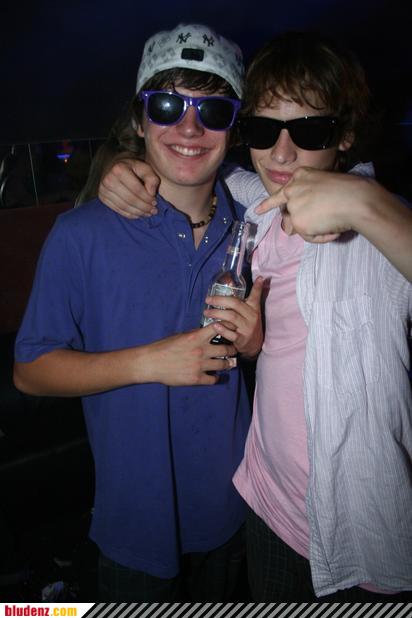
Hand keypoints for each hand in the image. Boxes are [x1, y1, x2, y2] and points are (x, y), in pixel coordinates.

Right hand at [98, 158, 160, 218]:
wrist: (113, 165)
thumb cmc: (132, 167)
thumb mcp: (144, 167)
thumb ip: (151, 178)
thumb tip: (151, 194)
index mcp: (119, 169)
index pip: (136, 189)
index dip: (147, 198)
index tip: (155, 202)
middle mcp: (108, 179)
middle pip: (130, 199)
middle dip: (144, 207)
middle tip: (153, 211)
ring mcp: (103, 189)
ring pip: (124, 206)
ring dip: (138, 212)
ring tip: (148, 213)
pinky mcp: (102, 197)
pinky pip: (118, 210)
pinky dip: (129, 214)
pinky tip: (138, 214)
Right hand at [144, 325, 237, 385]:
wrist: (152, 363)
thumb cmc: (164, 347)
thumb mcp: (181, 336)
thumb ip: (196, 334)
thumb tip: (208, 332)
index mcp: (197, 337)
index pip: (220, 328)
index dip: (229, 328)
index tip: (233, 330)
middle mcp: (201, 350)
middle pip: (226, 349)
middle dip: (232, 350)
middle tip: (233, 350)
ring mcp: (200, 365)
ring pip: (223, 364)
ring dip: (227, 364)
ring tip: (228, 363)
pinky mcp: (196, 379)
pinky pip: (213, 379)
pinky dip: (216, 378)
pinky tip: (215, 376)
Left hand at [203, 277, 264, 358]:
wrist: (254, 345)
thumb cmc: (248, 324)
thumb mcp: (251, 311)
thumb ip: (247, 299)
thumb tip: (253, 282)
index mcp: (254, 308)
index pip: (256, 296)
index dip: (258, 287)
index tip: (260, 277)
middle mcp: (252, 317)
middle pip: (235, 304)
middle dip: (220, 300)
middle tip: (208, 299)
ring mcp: (247, 328)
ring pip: (231, 317)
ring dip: (217, 313)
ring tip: (206, 312)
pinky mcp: (242, 340)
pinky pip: (231, 334)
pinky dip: (222, 329)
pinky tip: (214, 325)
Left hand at [254, 167, 373, 242]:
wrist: (356, 199)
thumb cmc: (350, 191)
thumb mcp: (326, 186)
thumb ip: (310, 198)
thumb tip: (298, 223)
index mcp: (300, 175)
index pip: (281, 192)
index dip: (268, 204)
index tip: (258, 211)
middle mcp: (292, 189)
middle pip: (290, 213)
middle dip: (301, 221)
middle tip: (320, 221)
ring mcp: (293, 205)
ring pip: (300, 226)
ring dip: (317, 229)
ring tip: (335, 220)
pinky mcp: (298, 222)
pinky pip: (309, 237)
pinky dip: (322, 237)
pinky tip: (333, 228)